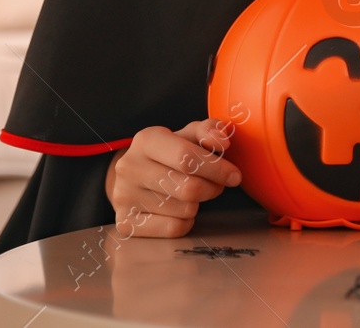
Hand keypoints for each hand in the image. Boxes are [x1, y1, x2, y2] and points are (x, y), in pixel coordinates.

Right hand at [105, 118, 242, 237]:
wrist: (133, 176)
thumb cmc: (168, 154)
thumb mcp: (187, 135)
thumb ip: (209, 131)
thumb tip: (222, 140)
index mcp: (146, 140)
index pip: (187, 158)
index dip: (217, 169)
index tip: (235, 176)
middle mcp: (130, 167)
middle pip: (189, 188)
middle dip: (212, 188)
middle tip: (216, 185)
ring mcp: (124, 196)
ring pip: (184, 210)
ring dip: (199, 204)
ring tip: (193, 194)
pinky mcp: (126, 223)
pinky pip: (173, 229)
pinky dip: (186, 222)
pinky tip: (180, 210)